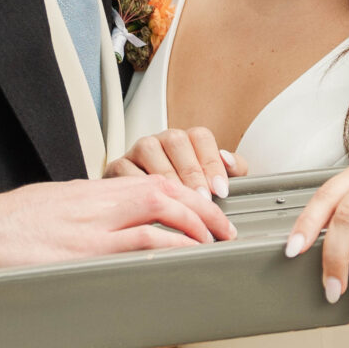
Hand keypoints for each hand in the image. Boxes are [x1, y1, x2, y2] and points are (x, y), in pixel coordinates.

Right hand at [0, 174, 234, 272]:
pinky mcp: (82, 254)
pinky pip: (135, 246)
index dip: (186, 192)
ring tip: (212, 245)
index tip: (205, 206)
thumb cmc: (7, 224)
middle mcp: (97, 203)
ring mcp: (92, 228)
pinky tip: (182, 260)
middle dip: (201, 209)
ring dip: (193, 228)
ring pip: (158, 213)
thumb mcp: (55, 208)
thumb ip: (86, 216)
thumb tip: (108, 231)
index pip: (152, 181)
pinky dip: (166, 249)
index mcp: (92, 192)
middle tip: (223, 229)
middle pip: (164, 191)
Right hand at [106, 128, 247, 200]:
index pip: (201, 137)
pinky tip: (153, 204)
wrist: (138, 210)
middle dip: (192, 171)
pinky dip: (141, 187)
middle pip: (176, 140)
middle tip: (203, 198)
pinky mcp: (117, 166)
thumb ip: (231, 170)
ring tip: (180, 201)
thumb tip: (230, 161)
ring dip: (167, 176)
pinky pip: (126, 170)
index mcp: (185, 141)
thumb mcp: (210, 183)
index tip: (221, 189)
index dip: (213, 162)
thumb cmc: (182, 197)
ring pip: (150, 150)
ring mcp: (137, 151)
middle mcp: (161, 141)